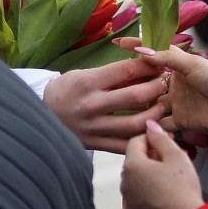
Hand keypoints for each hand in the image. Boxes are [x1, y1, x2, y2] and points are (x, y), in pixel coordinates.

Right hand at [43, 59, 168, 153]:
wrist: (42, 114)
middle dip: (157, 88)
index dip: (149, 65)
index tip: (160, 63)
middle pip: (135, 96)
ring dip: (154, 115)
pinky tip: (153, 131)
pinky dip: (142, 139)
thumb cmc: (67, 90)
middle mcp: (91, 105)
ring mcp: (94, 127)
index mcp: (88, 82)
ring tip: (161, 107)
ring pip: (134, 124)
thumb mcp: (85, 74)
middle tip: (165, 83)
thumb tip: (146, 67)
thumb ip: (113, 75)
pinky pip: (124, 145)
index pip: (126, 70)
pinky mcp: (95, 144)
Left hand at [120, 121, 203, 208]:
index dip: (152, 138)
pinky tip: (162, 198)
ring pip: (135, 181)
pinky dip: (146, 196)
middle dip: (150, 157)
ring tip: (169, 180)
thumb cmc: (182, 188)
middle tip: (172, 160)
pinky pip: (137, 200)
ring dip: (148, 176)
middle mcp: (124, 183)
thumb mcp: (176, 156)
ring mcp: (127, 203)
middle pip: (134, 162)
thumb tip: (149, 125)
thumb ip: (160, 138)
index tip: (167, 141)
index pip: (135, 141)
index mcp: (132, 165)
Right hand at [125, 44, 207, 134]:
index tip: (120, 43)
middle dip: (134, 80)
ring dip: (140, 104)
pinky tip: (136, 124)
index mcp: (180, 66)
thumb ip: (168, 58)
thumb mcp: (193, 64)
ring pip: (151, 103)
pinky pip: (161, 123)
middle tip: (115, 81)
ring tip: (121, 104)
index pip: (155, 54)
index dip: (139, 48)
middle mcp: (175, 84)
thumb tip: (142, 50)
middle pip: (149, 81)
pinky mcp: (179, 121)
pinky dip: (151, 124)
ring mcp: (176, 103)